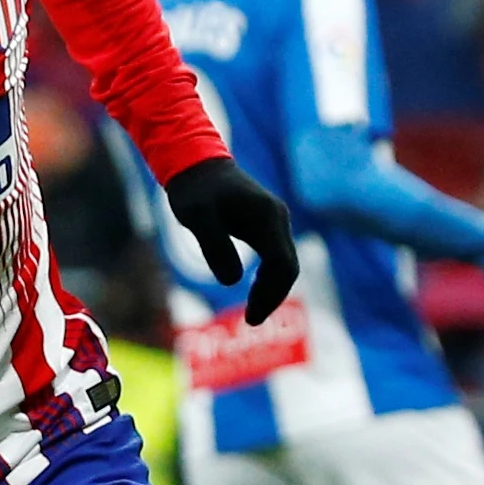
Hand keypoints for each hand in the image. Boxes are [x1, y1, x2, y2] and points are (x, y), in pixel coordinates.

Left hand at [165, 155, 299, 323]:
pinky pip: (276, 258)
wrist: (196, 164)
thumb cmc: (194, 189)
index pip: (281, 264)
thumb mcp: (196, 216)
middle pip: (289, 267)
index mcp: (267, 217)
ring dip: (272, 290)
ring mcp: (274, 221)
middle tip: (251, 320)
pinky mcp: (266, 225)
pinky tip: (253, 293)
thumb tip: (232, 281)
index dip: (269, 294)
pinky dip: (268, 279)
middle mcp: (278, 218)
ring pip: (285, 264)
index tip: (250, 317)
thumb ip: (214, 246)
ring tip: (252, 313)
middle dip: (273, 297)